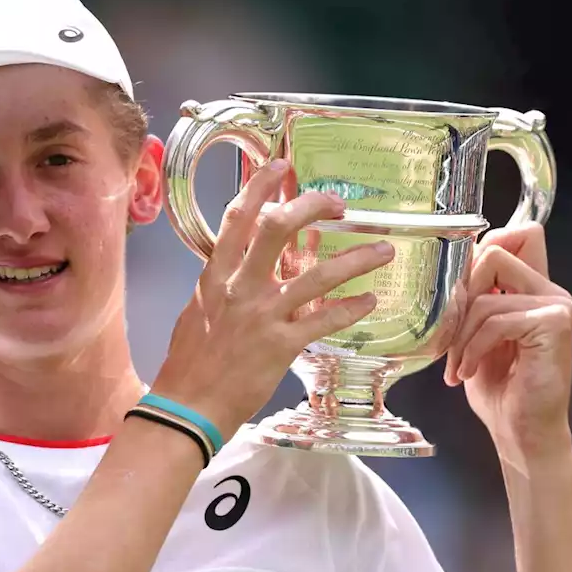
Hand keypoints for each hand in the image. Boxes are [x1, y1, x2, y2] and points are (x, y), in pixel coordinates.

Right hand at [153, 159, 394, 435]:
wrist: (188, 406)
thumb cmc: (189, 363)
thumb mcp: (197, 311)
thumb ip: (220, 285)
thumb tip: (236, 266)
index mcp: (215, 277)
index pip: (237, 219)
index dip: (259, 186)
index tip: (280, 165)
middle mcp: (240, 288)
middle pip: (278, 229)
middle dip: (311, 207)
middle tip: (337, 203)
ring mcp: (263, 315)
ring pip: (317, 275)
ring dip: (356, 259)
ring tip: (383, 251)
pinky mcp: (282, 345)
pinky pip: (325, 320)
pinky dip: (352, 308)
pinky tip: (369, 300)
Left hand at [443, 222, 571, 470]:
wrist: (521, 432)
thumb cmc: (500, 388)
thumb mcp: (477, 334)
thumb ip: (476, 298)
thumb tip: (452, 268)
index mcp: (534, 287)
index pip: (519, 233)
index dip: (481, 249)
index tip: (459, 292)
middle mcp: (550, 290)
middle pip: (494, 252)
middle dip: (461, 295)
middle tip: (451, 335)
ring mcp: (556, 305)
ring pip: (485, 296)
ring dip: (460, 336)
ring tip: (459, 365)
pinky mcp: (553, 324)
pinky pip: (494, 321)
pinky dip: (473, 349)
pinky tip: (470, 372)